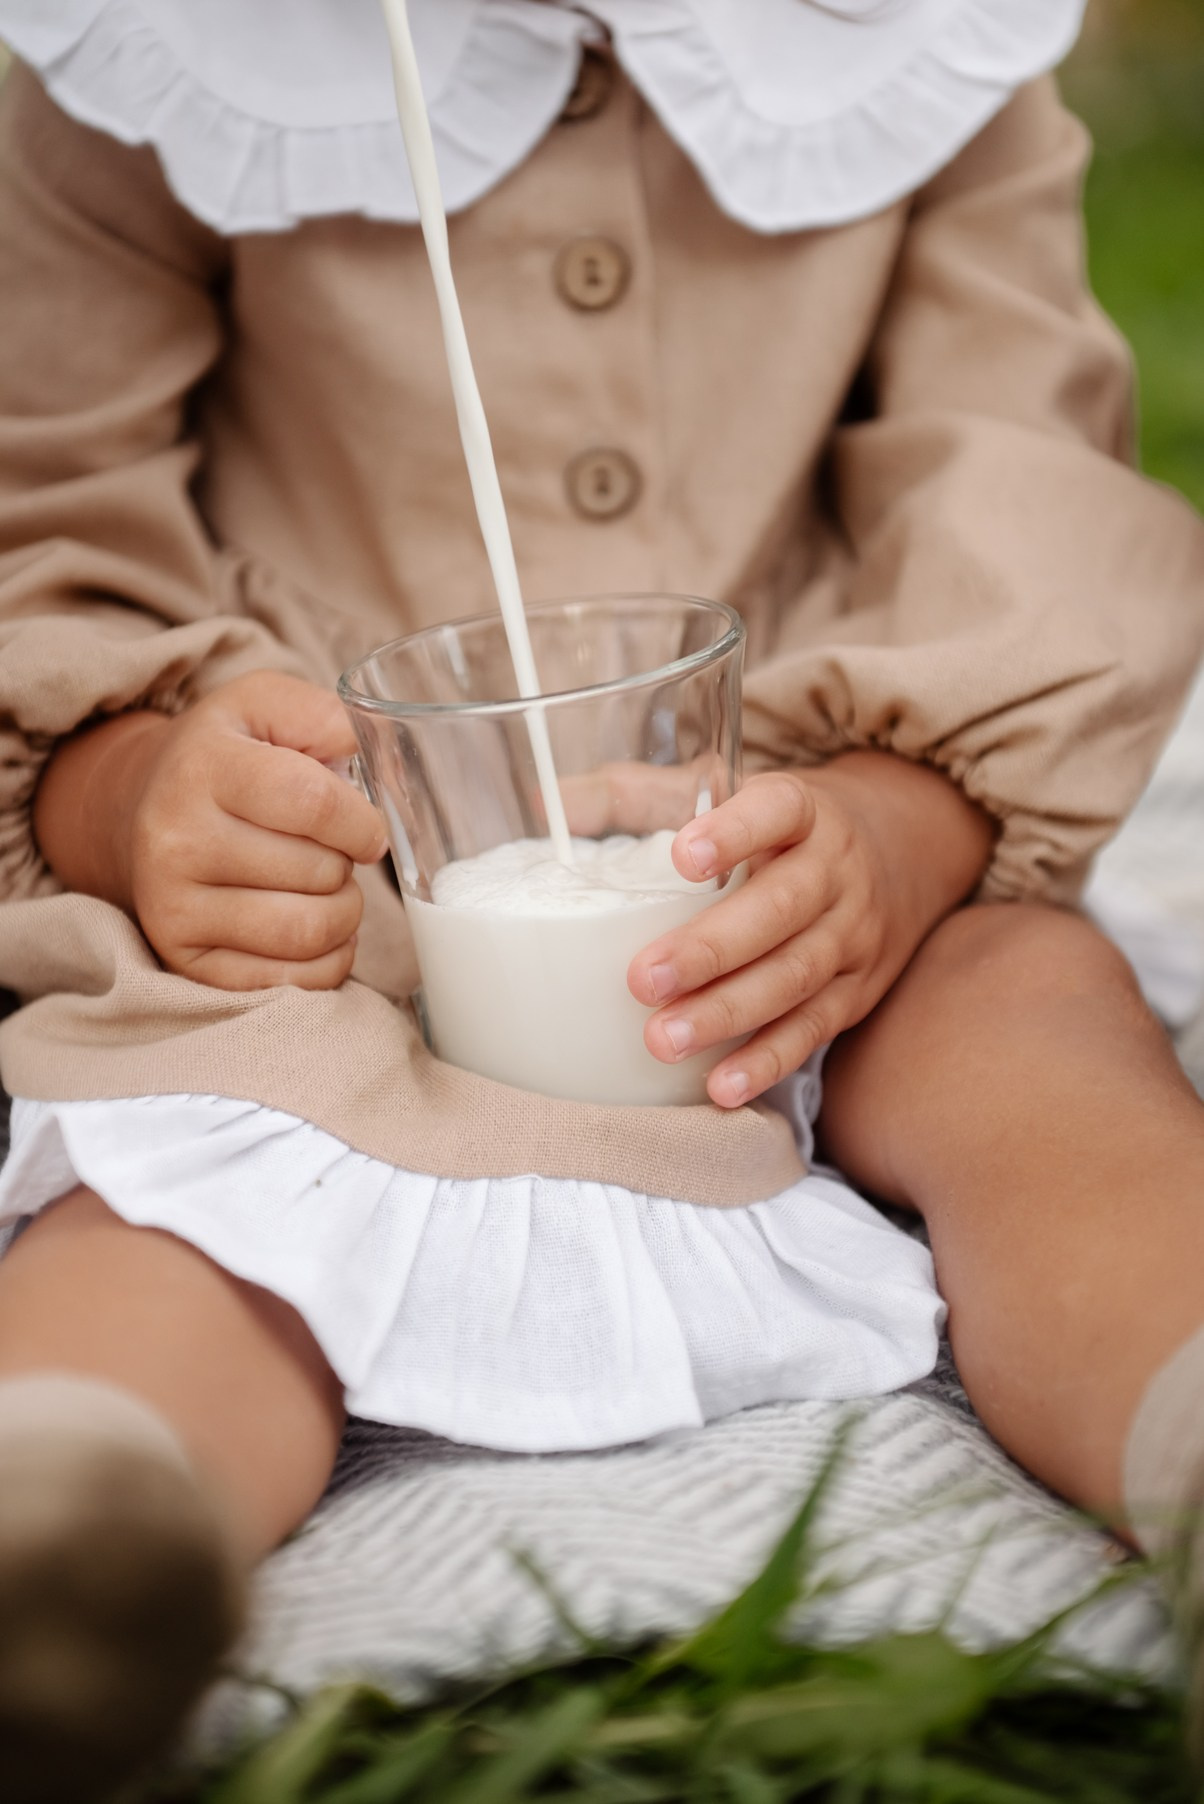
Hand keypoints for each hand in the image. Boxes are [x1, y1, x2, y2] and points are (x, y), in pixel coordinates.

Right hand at [35, 671, 386, 989]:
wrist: (138, 808)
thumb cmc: (223, 757)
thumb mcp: (263, 706)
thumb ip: (325, 716)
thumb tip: (380, 760)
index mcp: (205, 767)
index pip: (314, 804)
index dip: (362, 823)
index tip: (366, 830)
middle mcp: (178, 838)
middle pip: (318, 872)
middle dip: (348, 865)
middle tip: (333, 854)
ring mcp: (175, 905)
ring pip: (307, 931)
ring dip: (345, 915)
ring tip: (330, 890)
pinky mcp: (185, 958)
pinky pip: (291, 982)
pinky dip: (328, 961)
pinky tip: (318, 930)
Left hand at [627, 752, 992, 1106]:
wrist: (906, 849)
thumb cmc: (780, 825)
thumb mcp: (727, 790)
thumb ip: (641, 795)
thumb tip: (551, 801)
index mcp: (803, 810)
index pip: (778, 810)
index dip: (736, 832)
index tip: (684, 856)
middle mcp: (837, 870)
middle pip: (781, 909)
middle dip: (710, 949)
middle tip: (642, 980)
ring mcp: (854, 935)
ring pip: (795, 977)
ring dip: (727, 1013)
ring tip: (662, 1040)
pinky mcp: (859, 991)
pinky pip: (813, 1030)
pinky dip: (767, 1060)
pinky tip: (720, 1085)